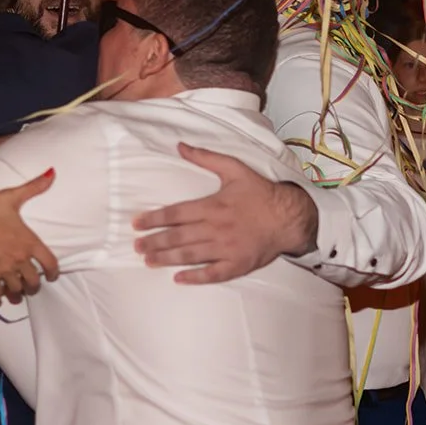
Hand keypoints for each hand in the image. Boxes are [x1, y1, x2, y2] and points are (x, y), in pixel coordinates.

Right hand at [0, 170, 59, 303]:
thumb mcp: (10, 196)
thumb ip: (34, 187)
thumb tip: (52, 172)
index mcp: (28, 242)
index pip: (49, 262)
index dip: (54, 271)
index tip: (53, 275)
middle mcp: (19, 259)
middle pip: (34, 280)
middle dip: (35, 284)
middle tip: (33, 285)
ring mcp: (3, 269)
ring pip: (16, 289)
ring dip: (19, 292)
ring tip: (18, 294)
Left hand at [132, 143, 316, 283]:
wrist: (290, 216)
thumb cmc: (261, 193)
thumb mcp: (235, 169)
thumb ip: (206, 158)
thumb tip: (180, 146)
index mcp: (213, 206)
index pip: (175, 213)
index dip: (153, 219)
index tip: (136, 224)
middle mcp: (216, 228)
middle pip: (178, 237)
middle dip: (154, 242)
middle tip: (136, 247)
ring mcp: (226, 249)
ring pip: (190, 255)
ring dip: (167, 259)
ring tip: (148, 261)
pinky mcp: (237, 264)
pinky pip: (213, 274)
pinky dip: (195, 277)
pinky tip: (178, 278)